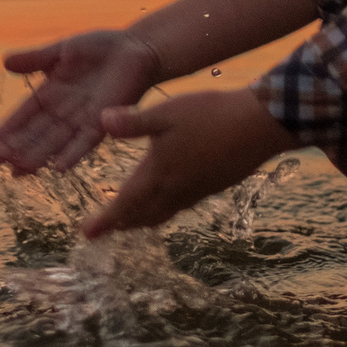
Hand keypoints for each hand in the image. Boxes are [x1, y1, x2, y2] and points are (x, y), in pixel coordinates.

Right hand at [0, 30, 162, 174]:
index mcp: (50, 93)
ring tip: (18, 171)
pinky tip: (58, 168)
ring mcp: (82, 120)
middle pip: (35, 134)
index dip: (8, 130)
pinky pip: (85, 143)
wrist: (135, 49)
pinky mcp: (103, 123)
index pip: (24, 116)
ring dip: (37, 157)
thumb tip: (4, 62)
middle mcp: (63, 112)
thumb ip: (35, 59)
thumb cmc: (100, 48)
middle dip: (17, 149)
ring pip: (55, 143)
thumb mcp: (62, 50)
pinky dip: (72, 155)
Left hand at [80, 89, 297, 238]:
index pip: (125, 204)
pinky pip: (181, 205)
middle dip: (121, 223)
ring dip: (143, 219)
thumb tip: (99, 122)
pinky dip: (165, 208)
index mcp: (159, 174)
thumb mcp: (167, 113)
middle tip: (103, 228)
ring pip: (164, 213)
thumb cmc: (211, 116)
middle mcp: (177, 189)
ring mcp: (197, 190)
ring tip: (131, 220)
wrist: (260, 126)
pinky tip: (168, 197)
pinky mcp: (213, 185)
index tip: (86, 233)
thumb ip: (133, 122)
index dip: (104, 220)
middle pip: (143, 216)